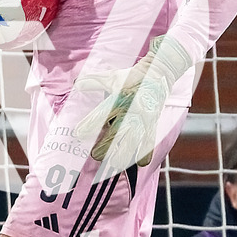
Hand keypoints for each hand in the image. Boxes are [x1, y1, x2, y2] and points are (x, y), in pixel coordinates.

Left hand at [73, 35, 191, 169]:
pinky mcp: (153, 121)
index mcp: (119, 98)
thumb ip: (93, 81)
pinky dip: (146, 152)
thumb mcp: (112, 77)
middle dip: (106, 145)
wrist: (159, 72)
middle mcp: (131, 109)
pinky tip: (141, 164)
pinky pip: (150, 139)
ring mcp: (143, 117)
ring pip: (133, 139)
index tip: (78, 134)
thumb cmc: (132, 76)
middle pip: (117, 131)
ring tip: (114, 164)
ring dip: (123, 153)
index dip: (89, 124)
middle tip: (95, 155)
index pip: (102, 113)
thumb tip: (76, 83)